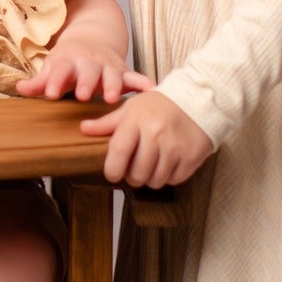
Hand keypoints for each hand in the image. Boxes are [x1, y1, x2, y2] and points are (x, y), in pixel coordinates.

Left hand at [16, 49, 153, 106]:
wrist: (92, 39)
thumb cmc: (68, 61)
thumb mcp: (53, 67)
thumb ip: (39, 82)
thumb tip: (19, 90)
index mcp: (69, 61)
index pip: (60, 70)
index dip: (56, 81)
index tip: (52, 94)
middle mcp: (90, 62)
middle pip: (88, 72)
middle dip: (86, 83)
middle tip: (81, 96)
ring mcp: (108, 66)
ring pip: (112, 75)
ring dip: (113, 85)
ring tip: (113, 98)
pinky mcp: (123, 72)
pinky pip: (135, 77)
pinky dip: (143, 83)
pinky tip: (150, 91)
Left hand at [80, 88, 213, 186]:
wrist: (198, 99)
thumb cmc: (160, 105)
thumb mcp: (132, 108)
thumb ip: (108, 122)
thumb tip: (83, 128)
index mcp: (137, 121)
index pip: (118, 153)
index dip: (112, 170)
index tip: (112, 173)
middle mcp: (156, 134)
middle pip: (136, 174)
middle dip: (132, 176)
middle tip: (134, 168)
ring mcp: (175, 147)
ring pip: (154, 181)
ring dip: (150, 178)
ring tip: (152, 165)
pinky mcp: (191, 157)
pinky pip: (173, 180)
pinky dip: (168, 176)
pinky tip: (168, 163)